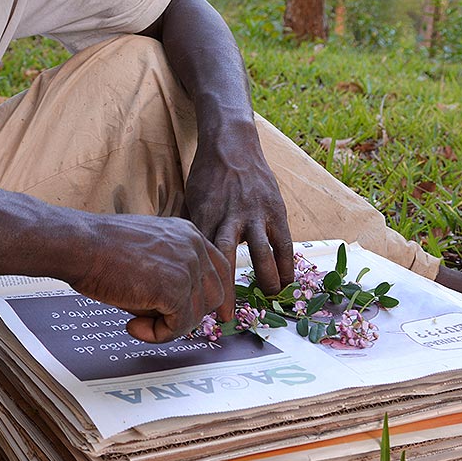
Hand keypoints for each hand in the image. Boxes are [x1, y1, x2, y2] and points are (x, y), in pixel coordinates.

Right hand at [66, 214, 231, 342]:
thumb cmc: (101, 249)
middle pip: (214, 294)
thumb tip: (177, 311)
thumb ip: (169, 273)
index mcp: (187, 234)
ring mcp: (188, 267)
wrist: (81, 245)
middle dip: (191, 315)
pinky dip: (157, 335)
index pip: (220, 267)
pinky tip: (133, 326)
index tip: (221, 314)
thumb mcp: (147, 254)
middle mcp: (193, 247)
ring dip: (167, 326)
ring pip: (196, 314)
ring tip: (135, 322)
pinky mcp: (175, 289)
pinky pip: (178, 326)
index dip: (220, 295)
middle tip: (160, 324)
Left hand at [183, 126, 294, 316]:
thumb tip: (174, 258)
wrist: (232, 144)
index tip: (196, 306)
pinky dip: (286, 264)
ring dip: (265, 279)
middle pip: (227, 259)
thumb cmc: (208, 175)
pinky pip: (284, 242)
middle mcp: (229, 216)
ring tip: (268, 299)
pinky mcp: (275, 210)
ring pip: (262, 252)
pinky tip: (287, 282)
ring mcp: (255, 213)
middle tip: (227, 317)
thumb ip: (189, 229)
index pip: (201, 256)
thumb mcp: (191, 200)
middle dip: (227, 290)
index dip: (200, 282)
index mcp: (204, 216)